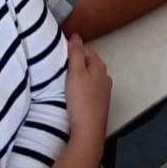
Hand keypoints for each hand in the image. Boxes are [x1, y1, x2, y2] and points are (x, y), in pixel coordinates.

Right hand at [63, 33, 111, 159]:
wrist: (88, 131)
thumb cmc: (81, 101)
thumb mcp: (76, 73)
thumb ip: (76, 53)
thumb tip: (76, 36)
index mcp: (100, 67)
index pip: (87, 50)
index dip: (75, 47)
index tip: (62, 49)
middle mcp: (104, 78)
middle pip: (90, 63)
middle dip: (77, 60)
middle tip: (61, 62)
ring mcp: (103, 92)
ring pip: (90, 76)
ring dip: (79, 74)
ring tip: (65, 77)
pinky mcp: (98, 104)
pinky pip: (89, 89)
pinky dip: (81, 86)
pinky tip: (73, 93)